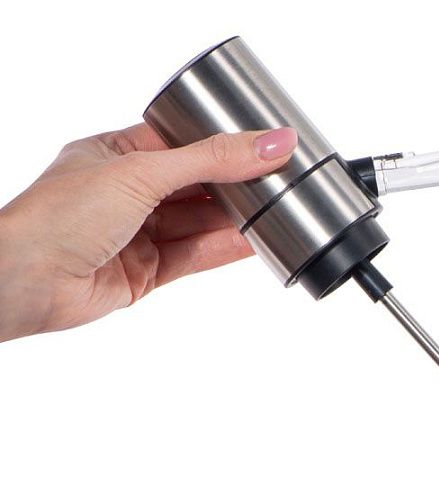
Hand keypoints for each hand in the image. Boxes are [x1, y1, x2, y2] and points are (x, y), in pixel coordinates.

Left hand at [0, 124, 297, 341]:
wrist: (25, 281)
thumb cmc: (59, 216)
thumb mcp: (144, 173)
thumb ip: (212, 160)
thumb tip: (270, 144)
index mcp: (115, 155)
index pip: (182, 144)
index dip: (223, 144)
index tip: (265, 145)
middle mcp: (126, 193)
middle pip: (195, 186)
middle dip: (235, 185)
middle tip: (281, 179)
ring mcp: (136, 234)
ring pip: (198, 224)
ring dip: (234, 220)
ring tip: (277, 210)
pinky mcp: (145, 272)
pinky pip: (194, 257)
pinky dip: (224, 250)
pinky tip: (254, 242)